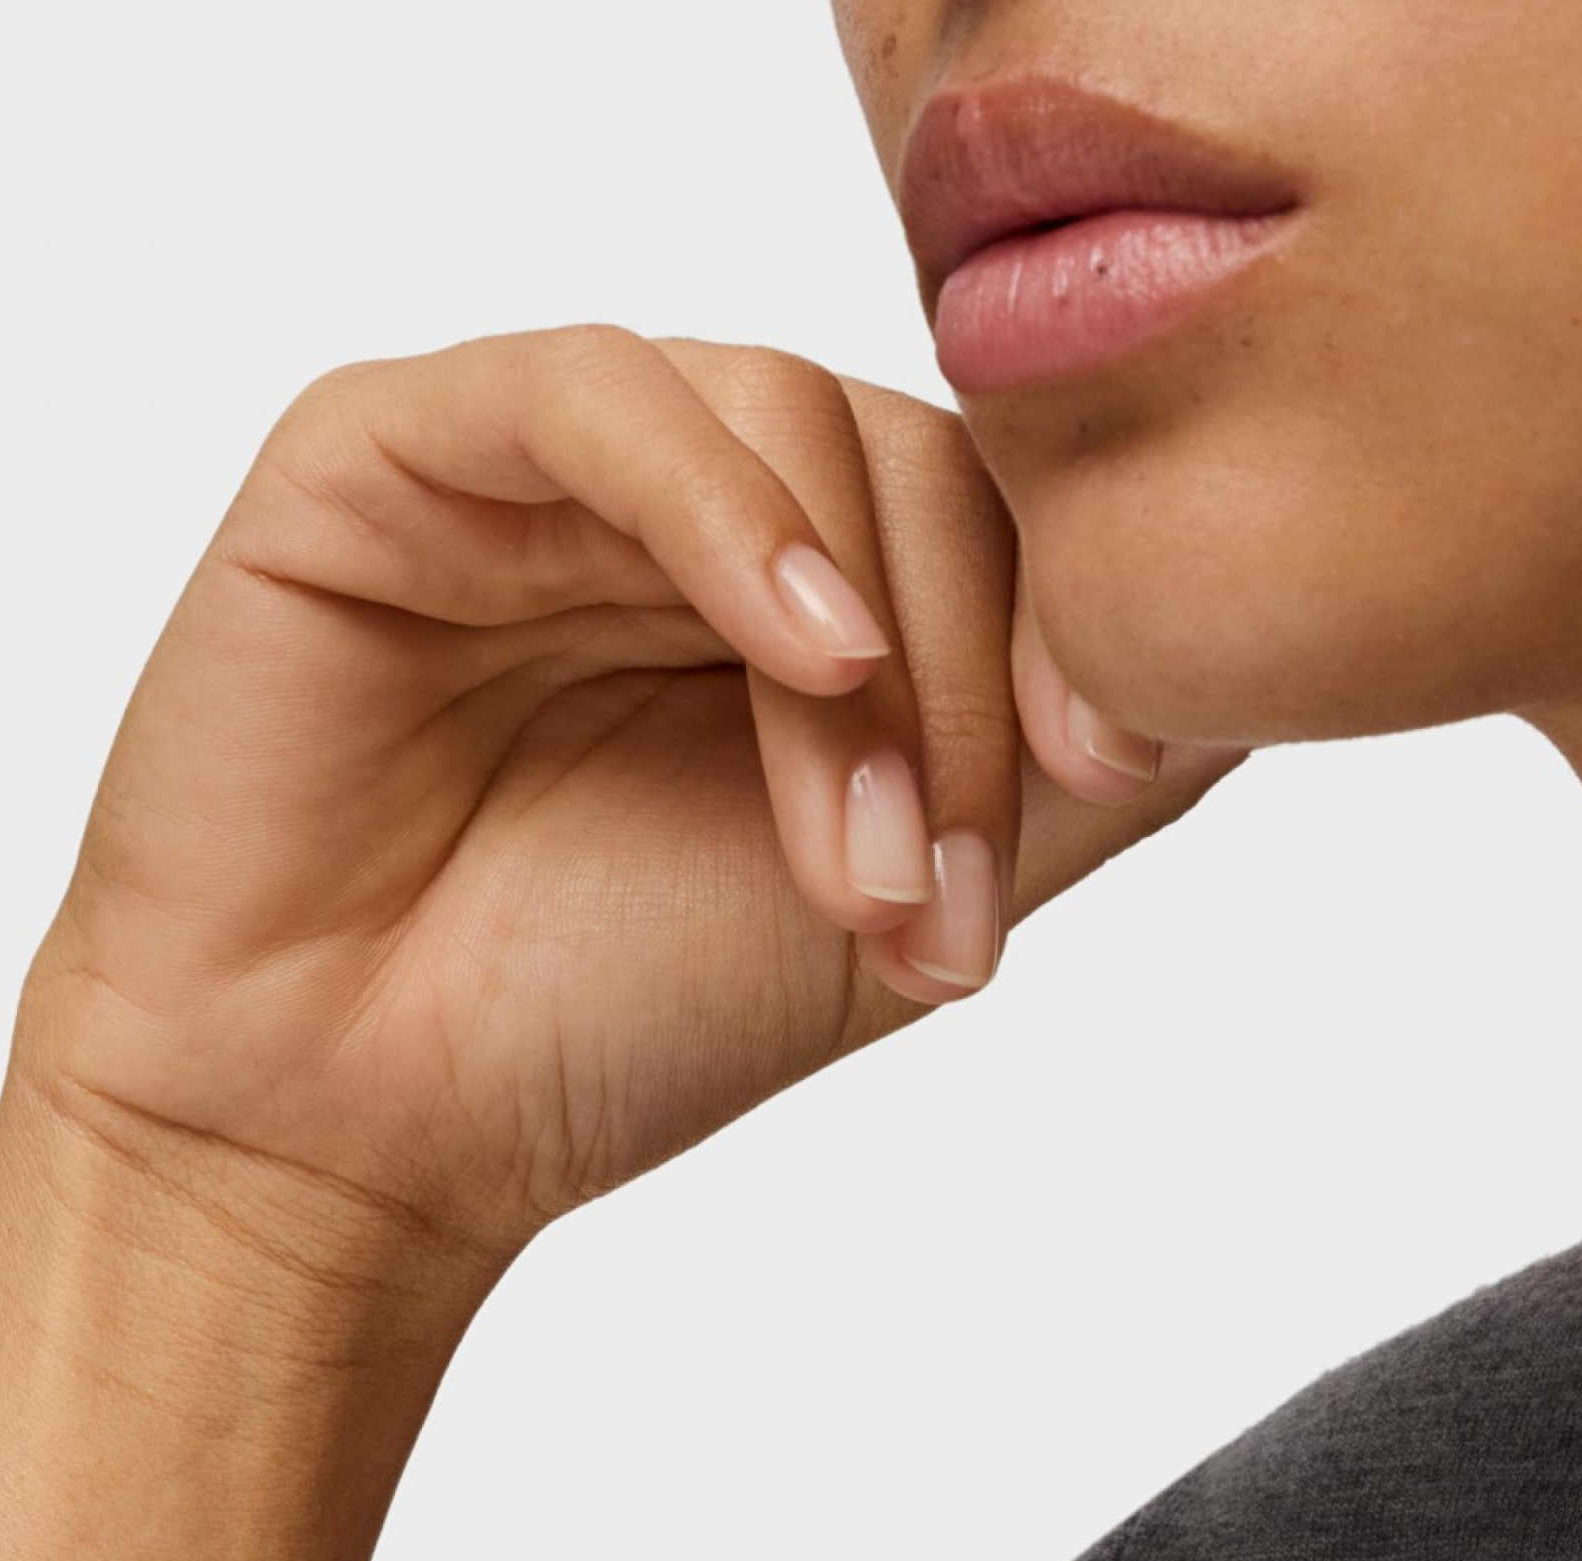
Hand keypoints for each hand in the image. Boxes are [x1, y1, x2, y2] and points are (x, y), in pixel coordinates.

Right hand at [14, 326, 1238, 1280]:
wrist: (354, 1143)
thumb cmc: (592, 1030)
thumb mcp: (895, 907)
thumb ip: (1058, 779)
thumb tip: (1227, 664)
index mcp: (779, 592)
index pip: (985, 506)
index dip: (1066, 621)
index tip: (1104, 783)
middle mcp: (665, 511)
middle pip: (912, 454)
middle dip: (971, 673)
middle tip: (935, 893)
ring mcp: (524, 473)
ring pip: (784, 417)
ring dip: (867, 641)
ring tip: (843, 864)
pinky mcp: (380, 457)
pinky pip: (592, 395)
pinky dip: (727, 510)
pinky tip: (803, 649)